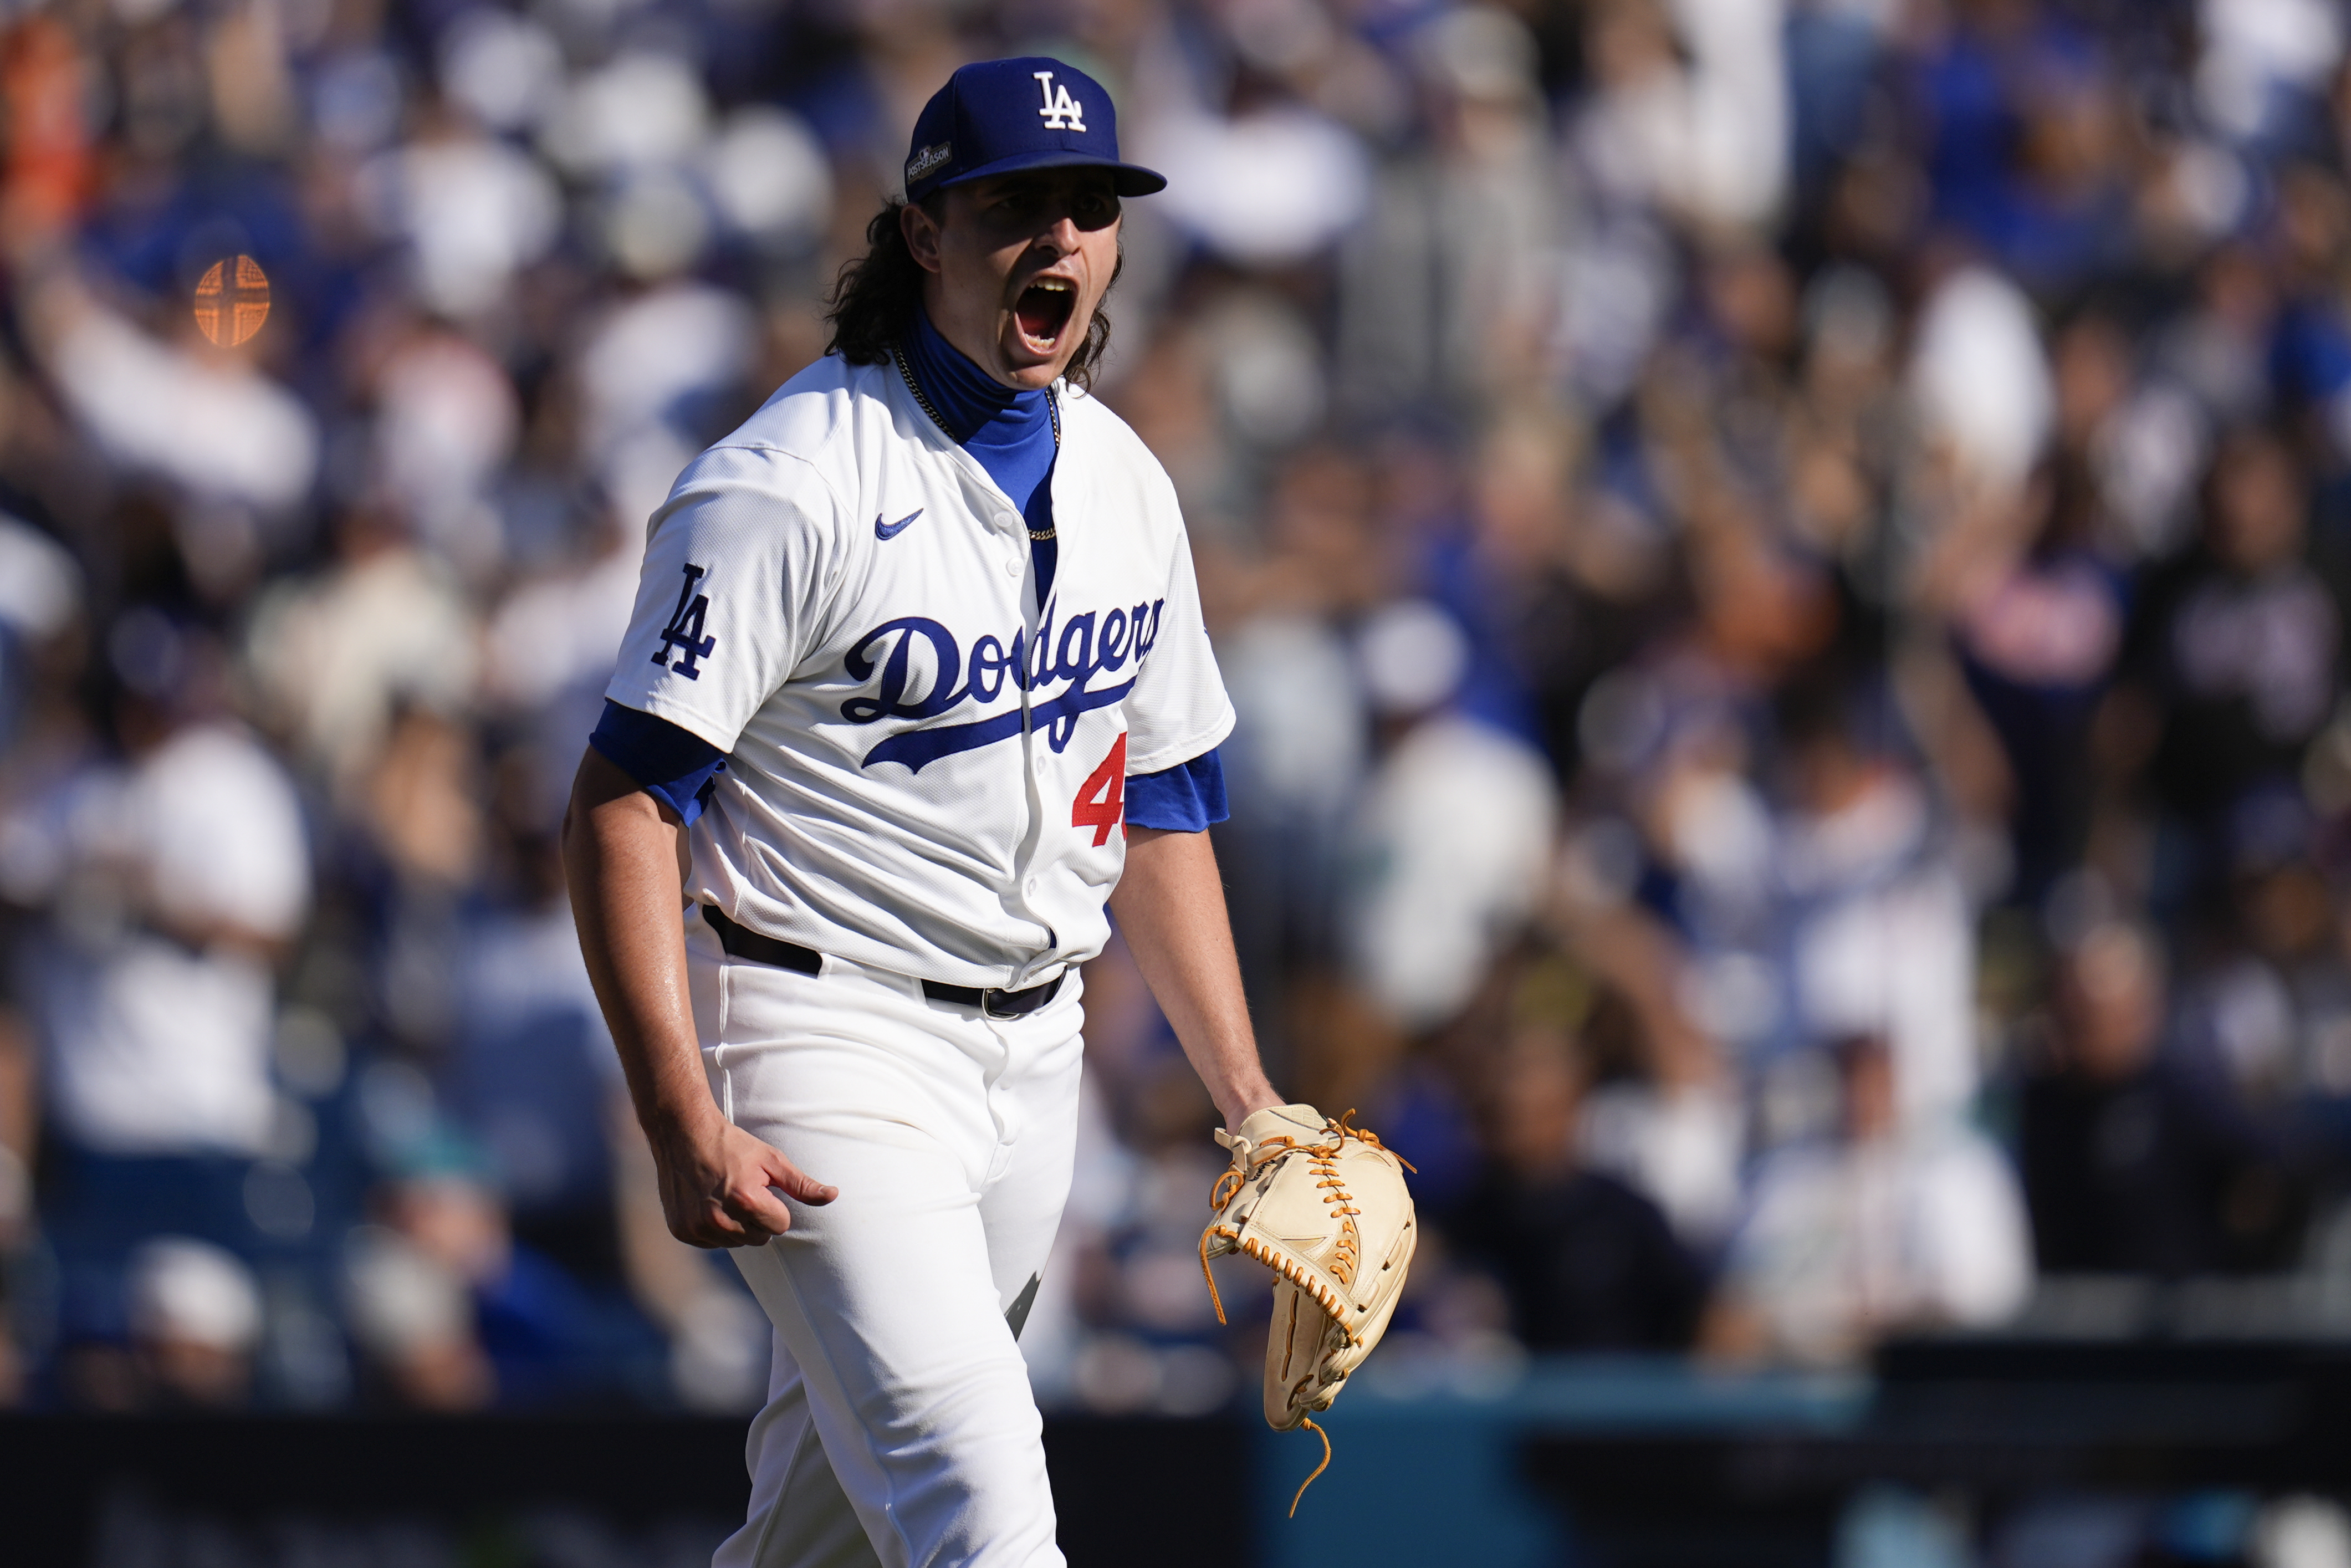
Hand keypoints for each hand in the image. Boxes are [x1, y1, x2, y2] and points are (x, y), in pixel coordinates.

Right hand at [651, 1115, 837, 1248]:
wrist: (683, 1134)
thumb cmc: (732, 1145)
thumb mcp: (771, 1160)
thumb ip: (802, 1184)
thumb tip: (833, 1195)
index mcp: (747, 1201)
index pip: (781, 1226)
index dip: (775, 1206)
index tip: (761, 1187)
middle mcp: (720, 1220)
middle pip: (759, 1238)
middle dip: (757, 1217)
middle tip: (742, 1189)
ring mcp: (698, 1228)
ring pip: (736, 1243)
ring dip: (736, 1225)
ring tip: (724, 1195)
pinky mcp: (682, 1232)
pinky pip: (712, 1243)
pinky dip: (713, 1228)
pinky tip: (707, 1203)